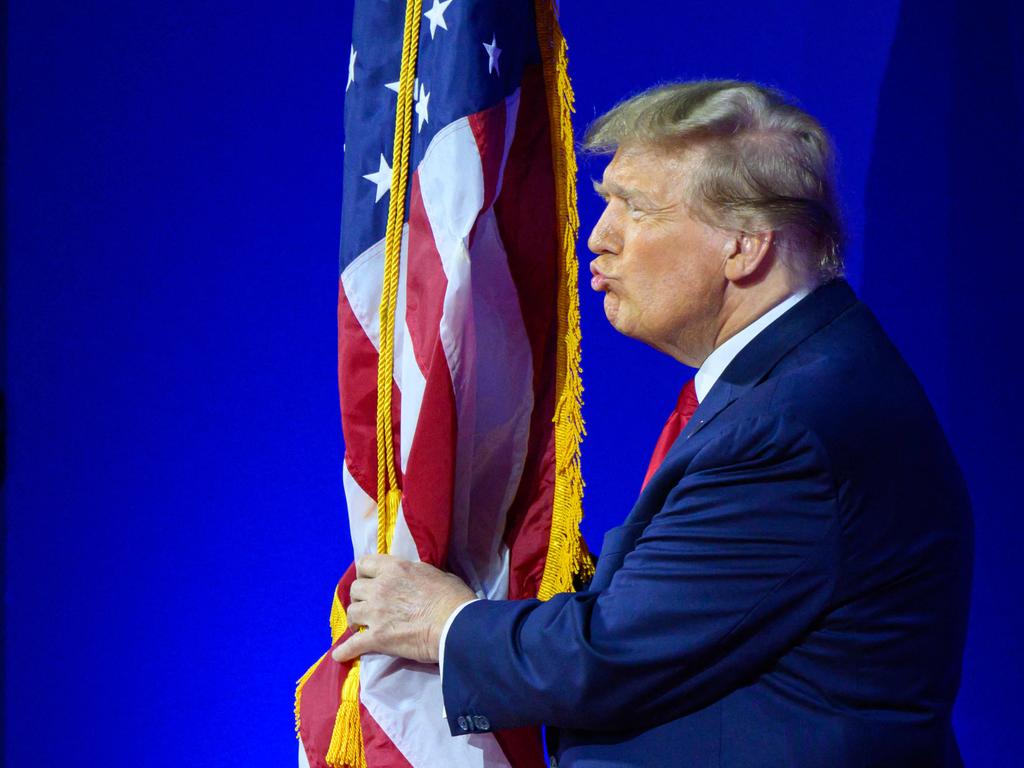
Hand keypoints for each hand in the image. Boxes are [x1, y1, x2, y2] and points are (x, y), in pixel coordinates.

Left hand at [331, 554, 476, 664]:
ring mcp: (376, 613)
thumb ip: (415, 574)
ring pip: (351, 612)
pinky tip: (340, 655)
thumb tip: (413, 578)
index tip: (369, 581)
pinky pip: (352, 644)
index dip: (365, 573)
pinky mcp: (377, 637)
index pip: (365, 563)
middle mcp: (380, 587)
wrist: (455, 625)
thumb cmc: (453, 598)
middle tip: (369, 606)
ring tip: (360, 626)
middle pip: (355, 589)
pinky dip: (345, 651)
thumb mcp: (434, 573)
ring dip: (355, 620)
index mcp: (395, 569)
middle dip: (360, 597)